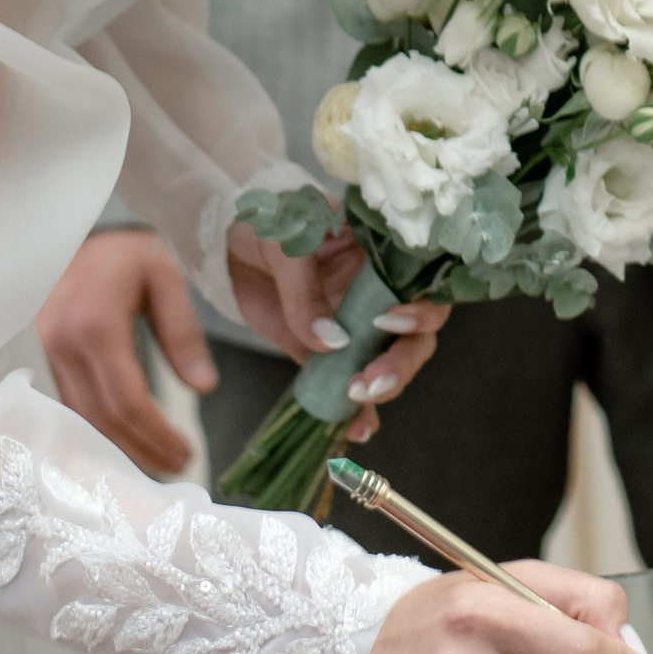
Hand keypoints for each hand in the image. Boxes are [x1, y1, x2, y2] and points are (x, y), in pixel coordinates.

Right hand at [37, 227, 446, 476]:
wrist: (68, 227)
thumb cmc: (124, 252)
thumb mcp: (165, 277)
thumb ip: (183, 331)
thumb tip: (204, 387)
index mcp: (95, 323)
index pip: (127, 399)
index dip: (156, 435)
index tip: (188, 454)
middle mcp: (62, 342)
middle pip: (101, 419)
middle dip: (140, 451)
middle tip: (178, 469)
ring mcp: (44, 351)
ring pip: (79, 419)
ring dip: (118, 447)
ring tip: (158, 462)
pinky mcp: (40, 356)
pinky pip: (68, 404)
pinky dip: (98, 429)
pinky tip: (125, 441)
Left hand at [216, 218, 448, 413]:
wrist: (228, 242)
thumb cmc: (268, 223)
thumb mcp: (285, 243)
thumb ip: (305, 289)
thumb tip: (331, 342)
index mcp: (383, 253)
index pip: (425, 284)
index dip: (422, 308)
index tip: (391, 321)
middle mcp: (381, 291)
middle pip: (417, 332)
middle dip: (402, 360)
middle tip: (369, 379)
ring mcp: (357, 325)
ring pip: (393, 361)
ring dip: (385, 386)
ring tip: (356, 399)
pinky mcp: (328, 352)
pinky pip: (351, 382)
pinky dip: (358, 411)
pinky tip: (354, 430)